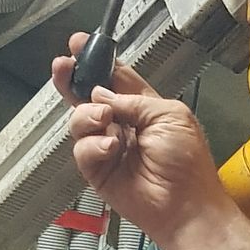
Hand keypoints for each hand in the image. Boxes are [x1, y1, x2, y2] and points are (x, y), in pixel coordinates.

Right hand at [51, 35, 249, 249]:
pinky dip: (93, 145)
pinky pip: (82, 150)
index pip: (115, 79)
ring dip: (87, 114)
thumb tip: (100, 95)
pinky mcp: (97, 171)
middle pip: (89, 97)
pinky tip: (110, 147)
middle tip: (62, 67)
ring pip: (80, 120)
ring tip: (104, 119)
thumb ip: (134, 100)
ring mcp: (107, 147)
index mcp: (143, 107)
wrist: (185, 205)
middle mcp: (122, 124)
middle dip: (73, 80)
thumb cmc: (186, 160)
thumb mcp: (169, 114)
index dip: (98, 62)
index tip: (79, 44)